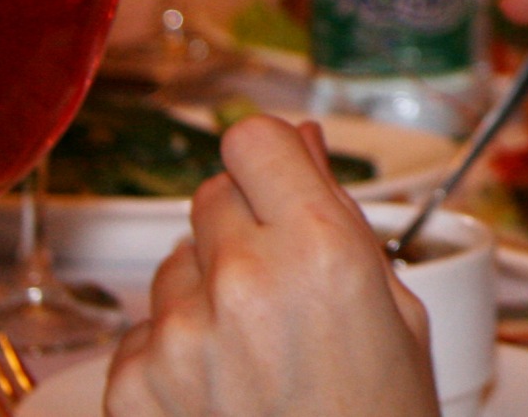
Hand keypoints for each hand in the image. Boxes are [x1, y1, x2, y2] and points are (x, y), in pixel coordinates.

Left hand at [104, 117, 437, 416]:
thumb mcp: (395, 310)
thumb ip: (340, 218)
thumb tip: (302, 145)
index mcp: (321, 249)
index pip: (255, 140)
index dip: (271, 160)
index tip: (280, 179)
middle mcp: (242, 280)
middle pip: (210, 196)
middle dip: (242, 225)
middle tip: (281, 282)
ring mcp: (178, 335)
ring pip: (174, 265)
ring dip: (206, 289)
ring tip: (254, 350)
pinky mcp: (132, 384)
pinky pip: (143, 330)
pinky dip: (174, 350)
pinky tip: (220, 388)